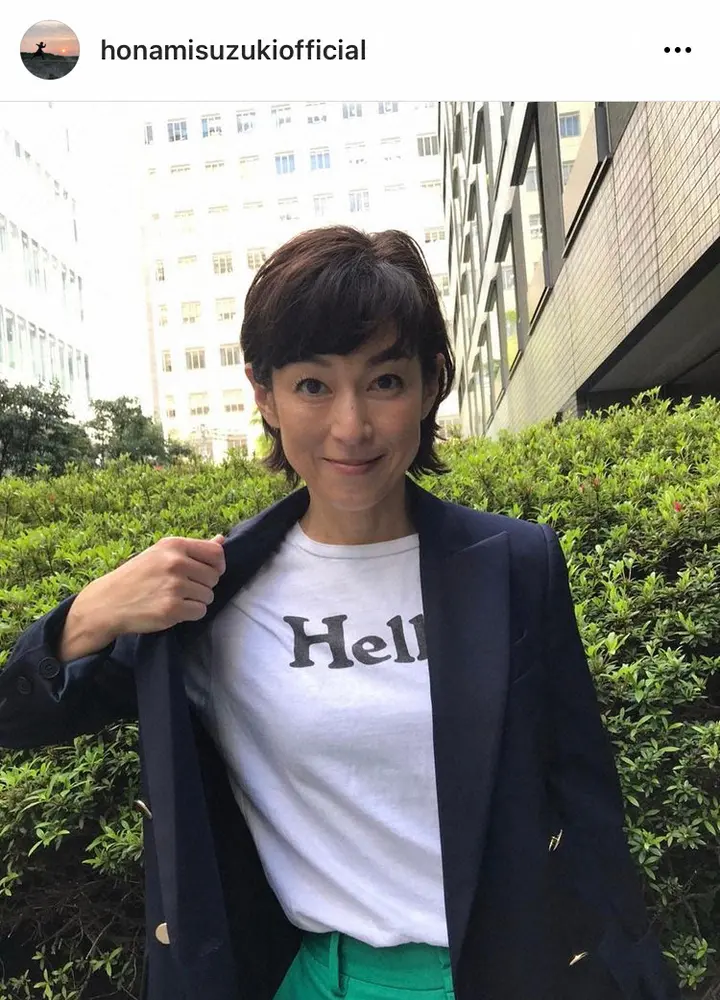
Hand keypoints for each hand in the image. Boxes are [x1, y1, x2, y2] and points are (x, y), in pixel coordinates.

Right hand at [81, 534, 226, 636]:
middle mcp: (176, 563)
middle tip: (182, 589)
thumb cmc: (137, 576)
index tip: (207, 573)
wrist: (107, 602)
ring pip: (208, 596)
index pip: (216, 553)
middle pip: (214, 577)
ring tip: (174, 598)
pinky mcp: (172, 608)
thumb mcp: (161, 554)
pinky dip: (190, 614)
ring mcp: (174, 586)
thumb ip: (193, 548)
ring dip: (196, 601)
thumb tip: (221, 539)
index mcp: (174, 546)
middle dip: (203, 586)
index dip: (217, 566)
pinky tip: (173, 610)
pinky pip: (200, 612)